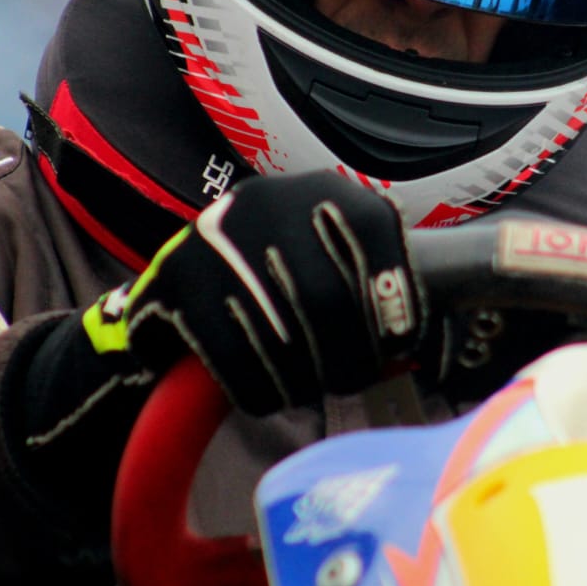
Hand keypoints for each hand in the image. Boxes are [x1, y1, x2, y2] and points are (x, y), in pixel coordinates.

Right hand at [83, 171, 425, 414]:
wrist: (192, 270)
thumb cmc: (286, 270)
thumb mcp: (332, 249)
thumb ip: (374, 276)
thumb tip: (408, 340)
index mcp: (322, 190)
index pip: (375, 237)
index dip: (394, 301)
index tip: (399, 344)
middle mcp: (271, 202)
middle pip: (327, 298)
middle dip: (349, 356)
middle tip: (351, 379)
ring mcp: (218, 236)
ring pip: (281, 334)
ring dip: (305, 379)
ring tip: (312, 388)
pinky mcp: (178, 277)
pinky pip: (231, 355)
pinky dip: (261, 388)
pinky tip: (273, 394)